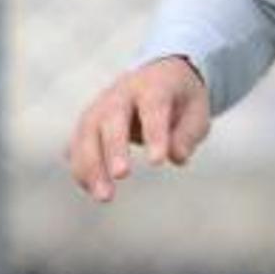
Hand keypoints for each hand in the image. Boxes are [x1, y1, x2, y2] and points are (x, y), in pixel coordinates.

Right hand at [66, 58, 212, 201]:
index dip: (154, 134)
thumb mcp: (197, 112)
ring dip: (91, 166)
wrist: (158, 77)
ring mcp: (99, 107)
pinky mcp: (88, 124)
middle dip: (114, 148)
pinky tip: (92, 190)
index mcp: (153, 86)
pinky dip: (81, 168)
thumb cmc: (181, 100)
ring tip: (104, 197)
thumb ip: (188, 134)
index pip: (153, 108)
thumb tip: (176, 156)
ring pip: (87, 133)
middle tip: (121, 175)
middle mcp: (121, 94)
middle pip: (111, 119)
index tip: (157, 162)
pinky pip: (77, 145)